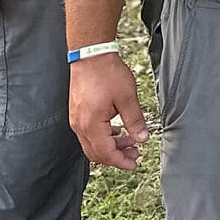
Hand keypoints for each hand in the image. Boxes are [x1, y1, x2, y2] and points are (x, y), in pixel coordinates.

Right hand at [68, 53, 148, 169]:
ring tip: (130, 142)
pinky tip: (118, 131)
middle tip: (135, 154)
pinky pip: (89, 134)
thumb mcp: (127, 97)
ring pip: (92, 144)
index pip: (105, 153)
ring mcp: (76, 120)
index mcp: (91, 125)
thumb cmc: (107, 73)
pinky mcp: (77, 113)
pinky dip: (103, 138)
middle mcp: (79, 126)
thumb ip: (135, 120)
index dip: (121, 161)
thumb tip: (142, 138)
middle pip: (96, 153)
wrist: (90, 55)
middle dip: (116, 157)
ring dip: (110, 147)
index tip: (134, 164)